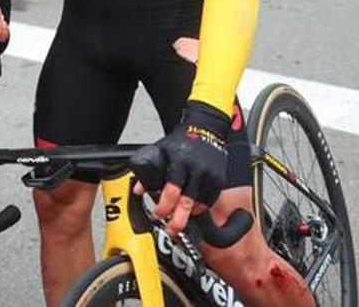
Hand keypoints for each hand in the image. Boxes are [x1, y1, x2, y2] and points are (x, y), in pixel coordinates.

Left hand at [146, 101, 229, 233]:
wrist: (206, 128)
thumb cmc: (181, 140)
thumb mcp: (160, 150)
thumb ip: (149, 169)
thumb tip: (138, 190)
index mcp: (179, 162)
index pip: (171, 190)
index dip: (164, 206)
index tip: (158, 214)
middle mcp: (196, 170)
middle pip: (187, 202)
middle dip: (179, 220)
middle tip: (171, 230)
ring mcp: (210, 175)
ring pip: (199, 203)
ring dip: (189, 215)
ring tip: (179, 222)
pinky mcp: (219, 180)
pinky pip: (210, 200)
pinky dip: (200, 208)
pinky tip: (192, 211)